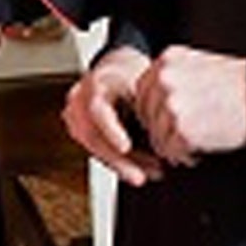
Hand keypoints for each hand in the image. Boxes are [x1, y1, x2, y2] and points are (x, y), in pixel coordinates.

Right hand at [63, 47, 164, 186]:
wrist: (118, 69)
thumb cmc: (135, 77)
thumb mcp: (145, 86)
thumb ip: (150, 108)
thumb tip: (171, 134)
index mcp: (98, 84)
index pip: (98, 110)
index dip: (111, 131)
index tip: (126, 147)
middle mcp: (79, 99)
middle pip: (92, 135)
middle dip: (118, 161)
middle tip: (141, 176)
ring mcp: (74, 115)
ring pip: (92, 148)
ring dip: (119, 165)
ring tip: (145, 175)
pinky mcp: (76, 128)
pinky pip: (94, 150)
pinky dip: (115, 162)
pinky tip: (136, 170)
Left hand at [131, 45, 245, 166]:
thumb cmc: (243, 83)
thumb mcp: (201, 65)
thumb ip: (174, 76)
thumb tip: (154, 102)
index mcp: (167, 61)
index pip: (142, 91)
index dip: (151, 111)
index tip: (164, 121)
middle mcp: (164, 80)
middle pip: (145, 115)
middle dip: (159, 131)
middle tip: (177, 140)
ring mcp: (172, 106)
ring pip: (156, 135)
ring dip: (170, 146)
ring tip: (190, 150)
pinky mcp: (183, 130)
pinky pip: (170, 151)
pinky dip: (182, 157)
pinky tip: (197, 155)